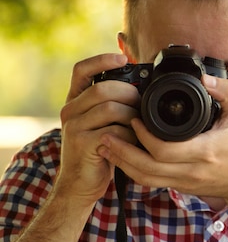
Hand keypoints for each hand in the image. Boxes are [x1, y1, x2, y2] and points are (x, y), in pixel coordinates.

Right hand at [56, 54, 140, 203]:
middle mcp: (70, 110)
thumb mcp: (103, 123)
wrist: (80, 184)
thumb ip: (114, 105)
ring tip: (140, 127)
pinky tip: (133, 142)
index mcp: (75, 101)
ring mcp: (73, 127)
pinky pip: (114, 130)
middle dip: (130, 94)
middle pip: (103, 88)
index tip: (123, 58)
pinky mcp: (82, 144)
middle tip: (143, 106)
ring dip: (133, 116)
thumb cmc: (99, 151)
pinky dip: (130, 135)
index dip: (102, 60)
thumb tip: (143, 88)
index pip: (82, 70)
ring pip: (111, 108)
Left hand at [97, 74, 227, 202]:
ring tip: (105, 145)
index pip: (164, 150)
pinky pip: (150, 182)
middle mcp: (192, 171)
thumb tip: (203, 76)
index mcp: (205, 151)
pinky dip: (132, 170)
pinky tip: (121, 157)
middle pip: (146, 168)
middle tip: (106, 132)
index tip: (133, 118)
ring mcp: (184, 182)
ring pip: (144, 178)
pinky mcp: (180, 187)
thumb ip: (225, 90)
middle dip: (122, 151)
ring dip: (122, 163)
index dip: (143, 136)